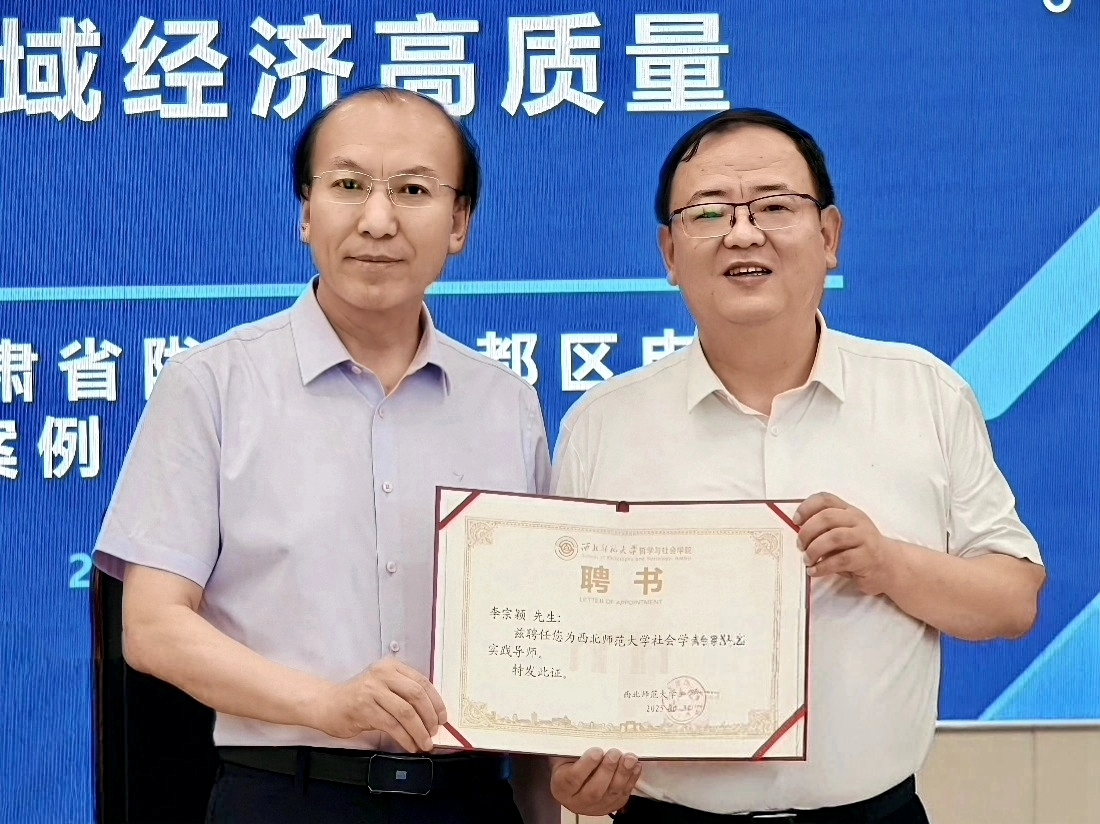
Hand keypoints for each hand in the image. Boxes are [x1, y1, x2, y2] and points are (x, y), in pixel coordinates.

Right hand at [317, 657, 445, 751]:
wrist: (329, 704)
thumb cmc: (360, 698)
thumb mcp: (384, 687)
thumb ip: (404, 693)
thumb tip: (432, 714)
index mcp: (391, 667)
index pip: (421, 682)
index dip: (436, 701)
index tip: (443, 717)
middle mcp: (382, 675)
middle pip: (416, 695)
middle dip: (429, 717)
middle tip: (434, 732)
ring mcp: (372, 691)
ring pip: (405, 712)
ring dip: (419, 731)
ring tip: (425, 743)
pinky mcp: (364, 709)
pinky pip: (392, 725)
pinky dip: (405, 737)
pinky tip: (410, 745)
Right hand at [550, 748, 640, 815]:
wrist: (573, 783)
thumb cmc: (569, 764)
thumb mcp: (564, 755)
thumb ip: (573, 748)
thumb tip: (589, 730)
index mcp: (562, 787)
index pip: (573, 779)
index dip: (586, 765)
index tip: (597, 750)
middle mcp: (578, 801)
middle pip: (594, 791)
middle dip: (607, 770)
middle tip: (615, 753)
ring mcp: (596, 807)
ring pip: (611, 794)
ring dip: (622, 774)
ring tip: (629, 758)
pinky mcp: (611, 806)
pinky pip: (623, 794)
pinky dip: (631, 780)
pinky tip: (635, 766)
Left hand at [795, 492, 898, 595]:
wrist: (888, 565)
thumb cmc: (858, 548)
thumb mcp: (842, 532)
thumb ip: (824, 529)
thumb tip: (798, 534)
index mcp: (848, 510)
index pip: (826, 499)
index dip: (807, 507)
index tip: (795, 521)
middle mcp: (857, 520)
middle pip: (826, 517)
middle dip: (807, 532)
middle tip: (799, 545)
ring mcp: (864, 537)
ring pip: (833, 537)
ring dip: (814, 549)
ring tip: (807, 559)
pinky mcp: (867, 557)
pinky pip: (840, 560)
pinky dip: (822, 566)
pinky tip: (815, 571)